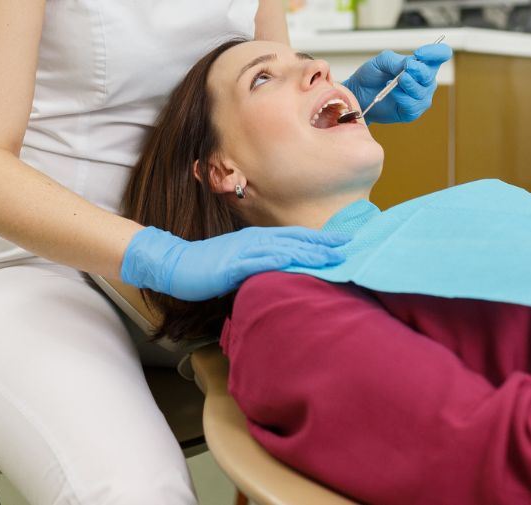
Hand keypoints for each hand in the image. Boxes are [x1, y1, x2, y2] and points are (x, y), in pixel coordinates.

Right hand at [121, 226, 348, 300]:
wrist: (176, 265)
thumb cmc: (209, 266)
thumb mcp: (242, 263)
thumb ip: (262, 264)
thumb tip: (284, 272)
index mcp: (260, 239)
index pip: (297, 238)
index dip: (323, 240)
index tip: (348, 243)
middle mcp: (257, 240)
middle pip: (299, 240)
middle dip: (327, 243)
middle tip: (354, 247)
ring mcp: (246, 250)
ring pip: (286, 248)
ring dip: (312, 250)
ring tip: (336, 254)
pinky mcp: (234, 262)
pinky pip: (261, 260)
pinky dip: (281, 260)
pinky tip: (297, 262)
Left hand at [342, 43, 452, 123]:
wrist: (358, 94)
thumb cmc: (372, 76)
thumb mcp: (382, 61)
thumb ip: (397, 60)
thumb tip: (411, 64)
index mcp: (422, 64)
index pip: (441, 54)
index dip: (435, 52)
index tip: (419, 54)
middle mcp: (425, 81)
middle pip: (430, 76)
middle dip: (416, 72)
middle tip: (402, 72)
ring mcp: (420, 98)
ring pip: (421, 92)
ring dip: (406, 86)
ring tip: (391, 83)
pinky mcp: (412, 112)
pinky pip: (413, 106)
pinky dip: (401, 98)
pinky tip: (392, 94)